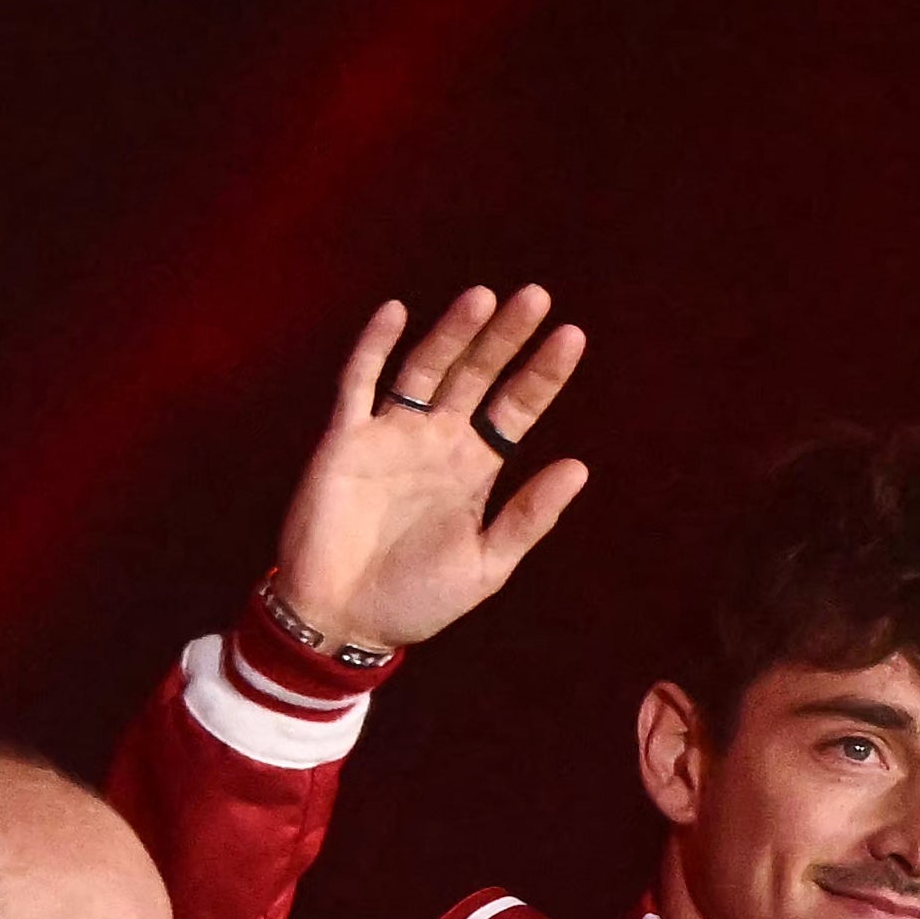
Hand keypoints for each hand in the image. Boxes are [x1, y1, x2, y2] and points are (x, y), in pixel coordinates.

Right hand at [269, 285, 590, 654]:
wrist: (339, 622)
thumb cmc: (413, 601)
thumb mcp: (483, 567)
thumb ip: (527, 517)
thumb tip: (579, 466)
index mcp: (473, 469)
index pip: (515, 408)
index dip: (542, 373)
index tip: (572, 336)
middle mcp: (435, 442)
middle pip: (476, 375)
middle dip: (505, 337)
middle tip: (536, 297)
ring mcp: (389, 436)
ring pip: (426, 368)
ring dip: (453, 332)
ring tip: (484, 298)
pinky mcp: (344, 441)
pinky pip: (358, 384)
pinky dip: (374, 347)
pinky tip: (396, 312)